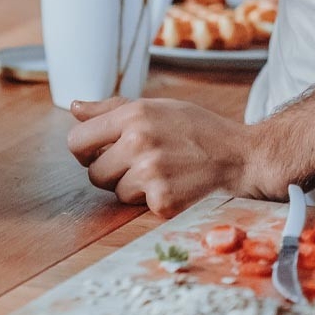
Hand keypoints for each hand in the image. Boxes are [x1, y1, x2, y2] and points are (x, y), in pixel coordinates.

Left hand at [66, 97, 269, 216]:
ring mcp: (151, 174)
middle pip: (93, 174)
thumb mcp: (154, 107)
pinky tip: (174, 185)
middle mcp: (138, 143)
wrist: (239, 154)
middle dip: (110, 173)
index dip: (85, 151)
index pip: (76, 142)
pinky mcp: (163, 201)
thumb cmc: (195, 128)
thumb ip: (110, 109)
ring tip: (161, 172)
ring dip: (133, 188)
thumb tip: (75, 107)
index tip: (99, 153)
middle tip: (137, 164)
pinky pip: (139, 208)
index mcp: (132, 116)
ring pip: (116, 193)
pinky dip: (153, 201)